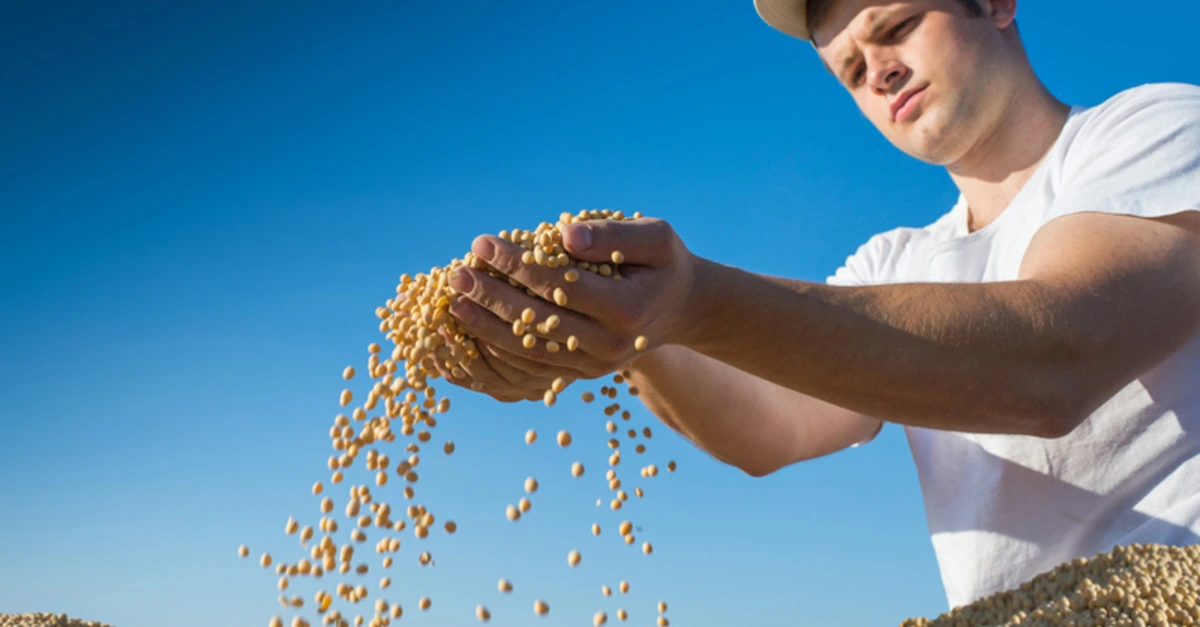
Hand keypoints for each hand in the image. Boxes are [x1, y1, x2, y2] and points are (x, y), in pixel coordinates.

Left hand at [444, 217, 695, 399]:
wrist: (679, 308)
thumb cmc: (663, 263)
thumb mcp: (655, 237)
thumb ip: (611, 234)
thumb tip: (563, 236)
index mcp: (627, 310)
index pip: (559, 286)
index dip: (517, 264)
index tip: (482, 244)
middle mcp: (609, 347)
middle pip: (537, 323)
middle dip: (490, 298)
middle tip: (456, 275)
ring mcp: (593, 368)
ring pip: (528, 354)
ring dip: (484, 330)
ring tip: (453, 305)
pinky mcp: (579, 377)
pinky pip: (529, 372)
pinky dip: (496, 355)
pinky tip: (468, 336)